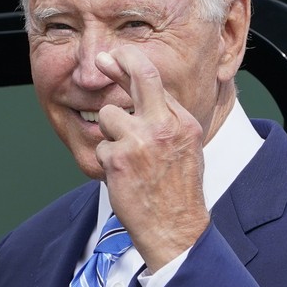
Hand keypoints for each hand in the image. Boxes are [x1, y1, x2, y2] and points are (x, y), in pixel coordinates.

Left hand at [94, 47, 209, 272]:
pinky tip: (123, 178)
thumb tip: (142, 96)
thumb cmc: (178, 193)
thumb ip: (167, 121)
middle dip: (118, 62)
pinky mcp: (119, 159)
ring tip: (126, 159)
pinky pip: (101, 148)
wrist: (176, 229)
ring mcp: (141, 140)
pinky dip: (107, 163)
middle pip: (139, 76)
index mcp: (183, 122)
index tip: (118, 57)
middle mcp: (164, 126)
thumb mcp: (186, 149)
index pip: (156, 81)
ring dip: (110, 135)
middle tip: (102, 58)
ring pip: (109, 115)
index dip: (132, 65)